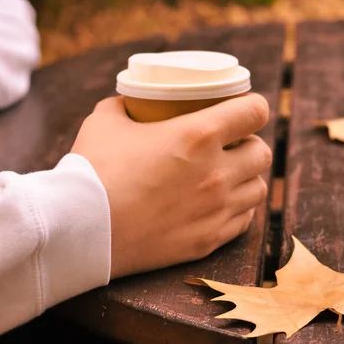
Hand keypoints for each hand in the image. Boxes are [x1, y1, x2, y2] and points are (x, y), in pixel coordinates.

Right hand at [71, 93, 271, 278]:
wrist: (80, 230)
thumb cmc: (91, 171)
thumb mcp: (105, 122)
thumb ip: (123, 106)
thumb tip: (128, 102)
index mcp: (198, 136)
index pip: (255, 111)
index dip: (254, 106)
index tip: (244, 110)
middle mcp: (216, 173)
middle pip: (263, 153)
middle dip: (250, 144)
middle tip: (231, 146)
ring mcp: (215, 210)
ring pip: (259, 190)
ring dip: (247, 179)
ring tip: (228, 177)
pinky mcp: (206, 241)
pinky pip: (243, 221)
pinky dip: (237, 210)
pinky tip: (219, 205)